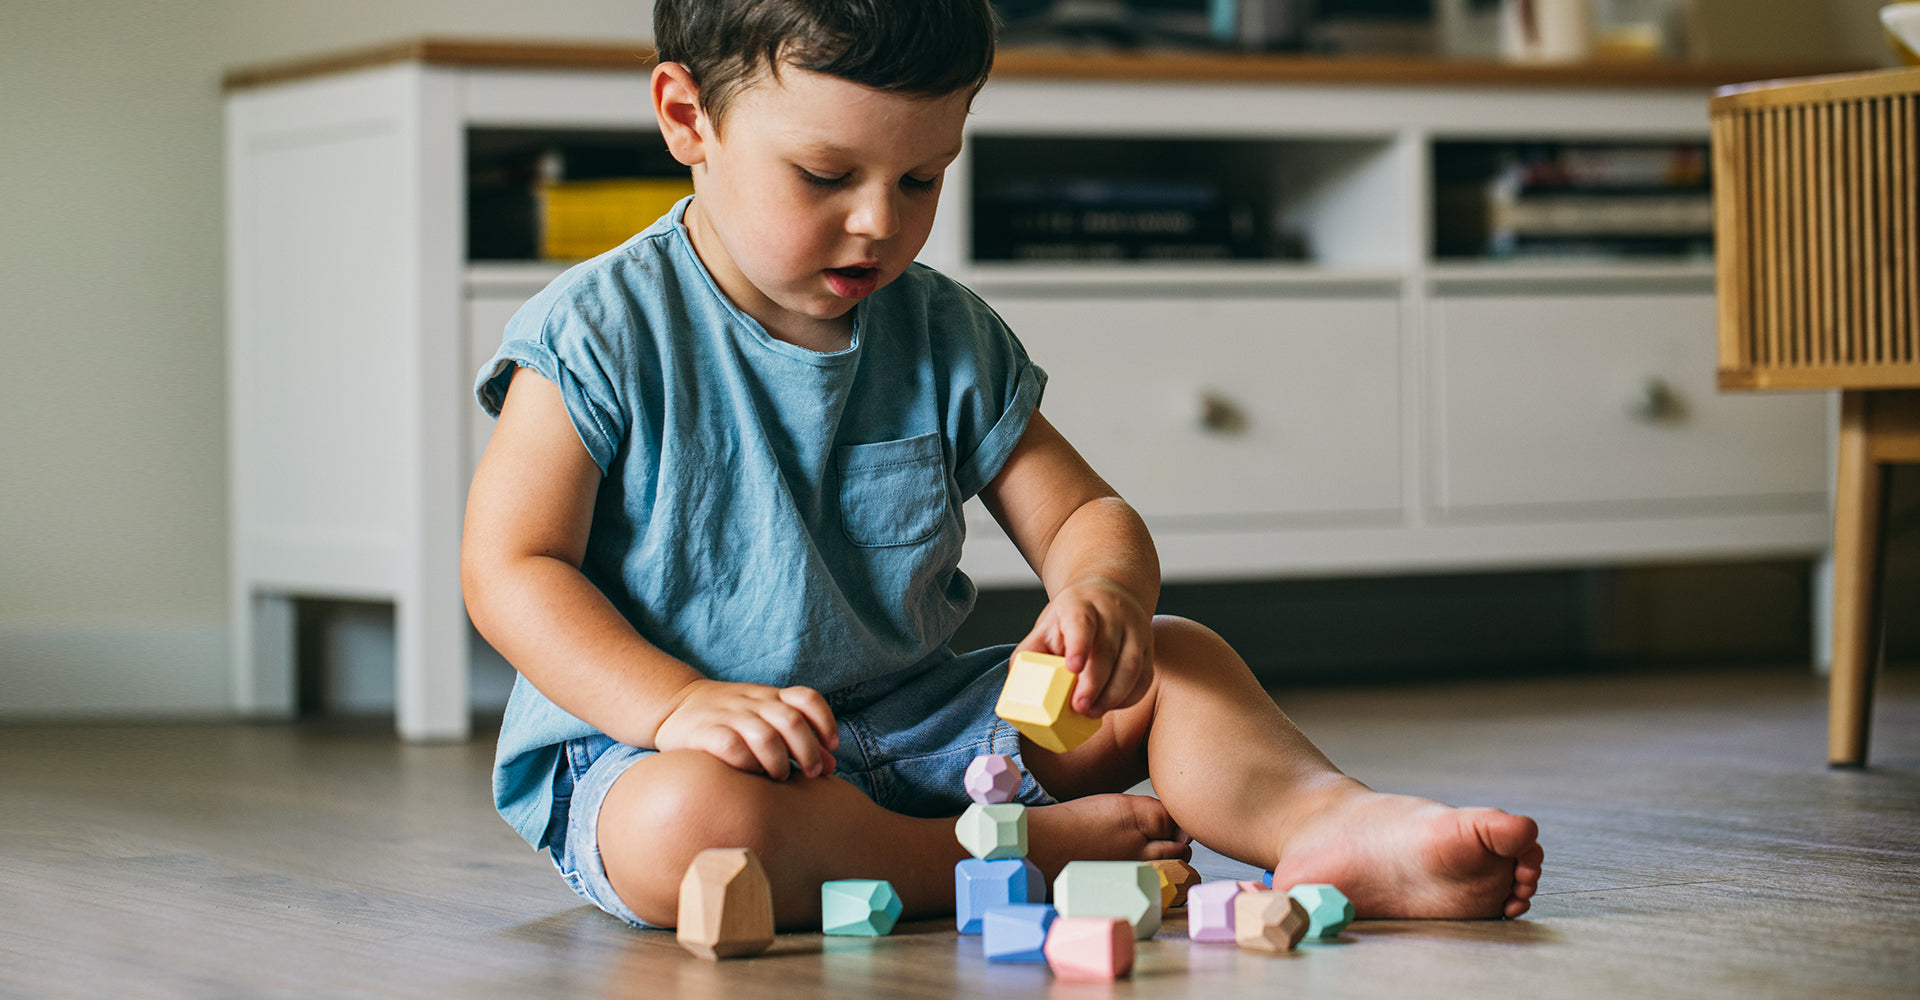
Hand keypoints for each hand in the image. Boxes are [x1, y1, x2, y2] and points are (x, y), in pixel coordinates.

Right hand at [653, 679, 838, 779]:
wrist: (673, 705)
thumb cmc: (729, 719)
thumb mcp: (764, 720)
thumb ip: (798, 740)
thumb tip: (831, 765)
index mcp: (770, 697)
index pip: (807, 698)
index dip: (825, 721)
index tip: (832, 746)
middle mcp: (752, 703)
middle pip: (791, 721)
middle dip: (808, 751)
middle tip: (810, 773)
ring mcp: (728, 716)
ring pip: (765, 736)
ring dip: (779, 761)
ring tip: (779, 776)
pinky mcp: (704, 732)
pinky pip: (732, 747)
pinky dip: (747, 764)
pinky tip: (749, 774)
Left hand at [1015, 577, 1154, 718]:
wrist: (1108, 595)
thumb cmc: (1071, 617)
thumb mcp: (1046, 626)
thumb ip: (1031, 653)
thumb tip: (1019, 686)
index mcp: (1080, 605)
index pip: (1081, 623)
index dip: (1079, 645)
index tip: (1072, 668)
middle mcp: (1112, 614)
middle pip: (1107, 651)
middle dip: (1093, 684)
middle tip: (1079, 707)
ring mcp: (1135, 629)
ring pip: (1131, 665)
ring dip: (1113, 694)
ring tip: (1093, 711)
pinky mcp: (1149, 647)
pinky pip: (1144, 676)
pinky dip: (1129, 696)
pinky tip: (1111, 705)